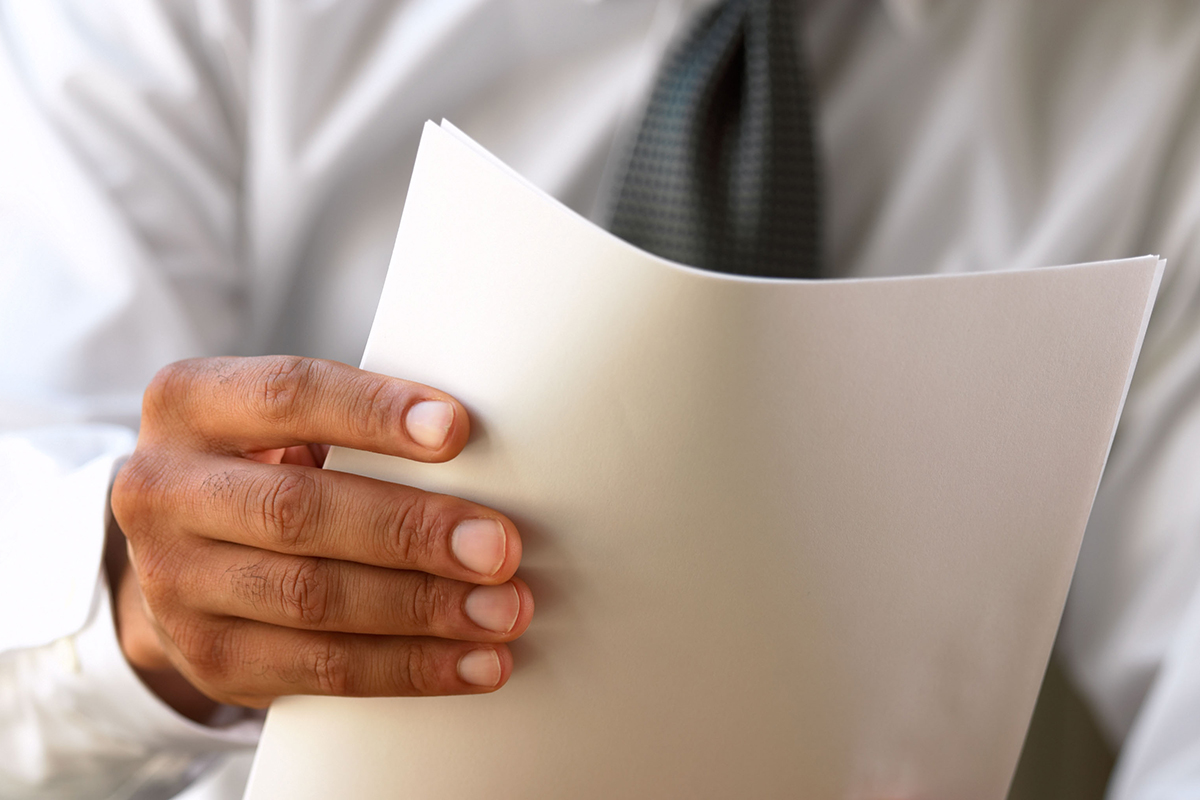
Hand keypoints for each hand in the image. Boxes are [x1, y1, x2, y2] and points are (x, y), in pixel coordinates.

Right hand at [109, 356, 531, 713]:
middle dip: (411, 530)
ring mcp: (173, 582)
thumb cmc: (267, 466)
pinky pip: (320, 669)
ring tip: (501, 609)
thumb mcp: (282, 424)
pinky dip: (409, 667)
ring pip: (311, 598)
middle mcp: (161, 489)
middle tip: (499, 546)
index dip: (373, 412)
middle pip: (298, 511)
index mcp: (189, 404)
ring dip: (423, 608)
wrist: (183, 555)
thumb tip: (483, 456)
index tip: (457, 430)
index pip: (286, 396)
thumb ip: (357, 426)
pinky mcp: (207, 657)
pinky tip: (473, 661)